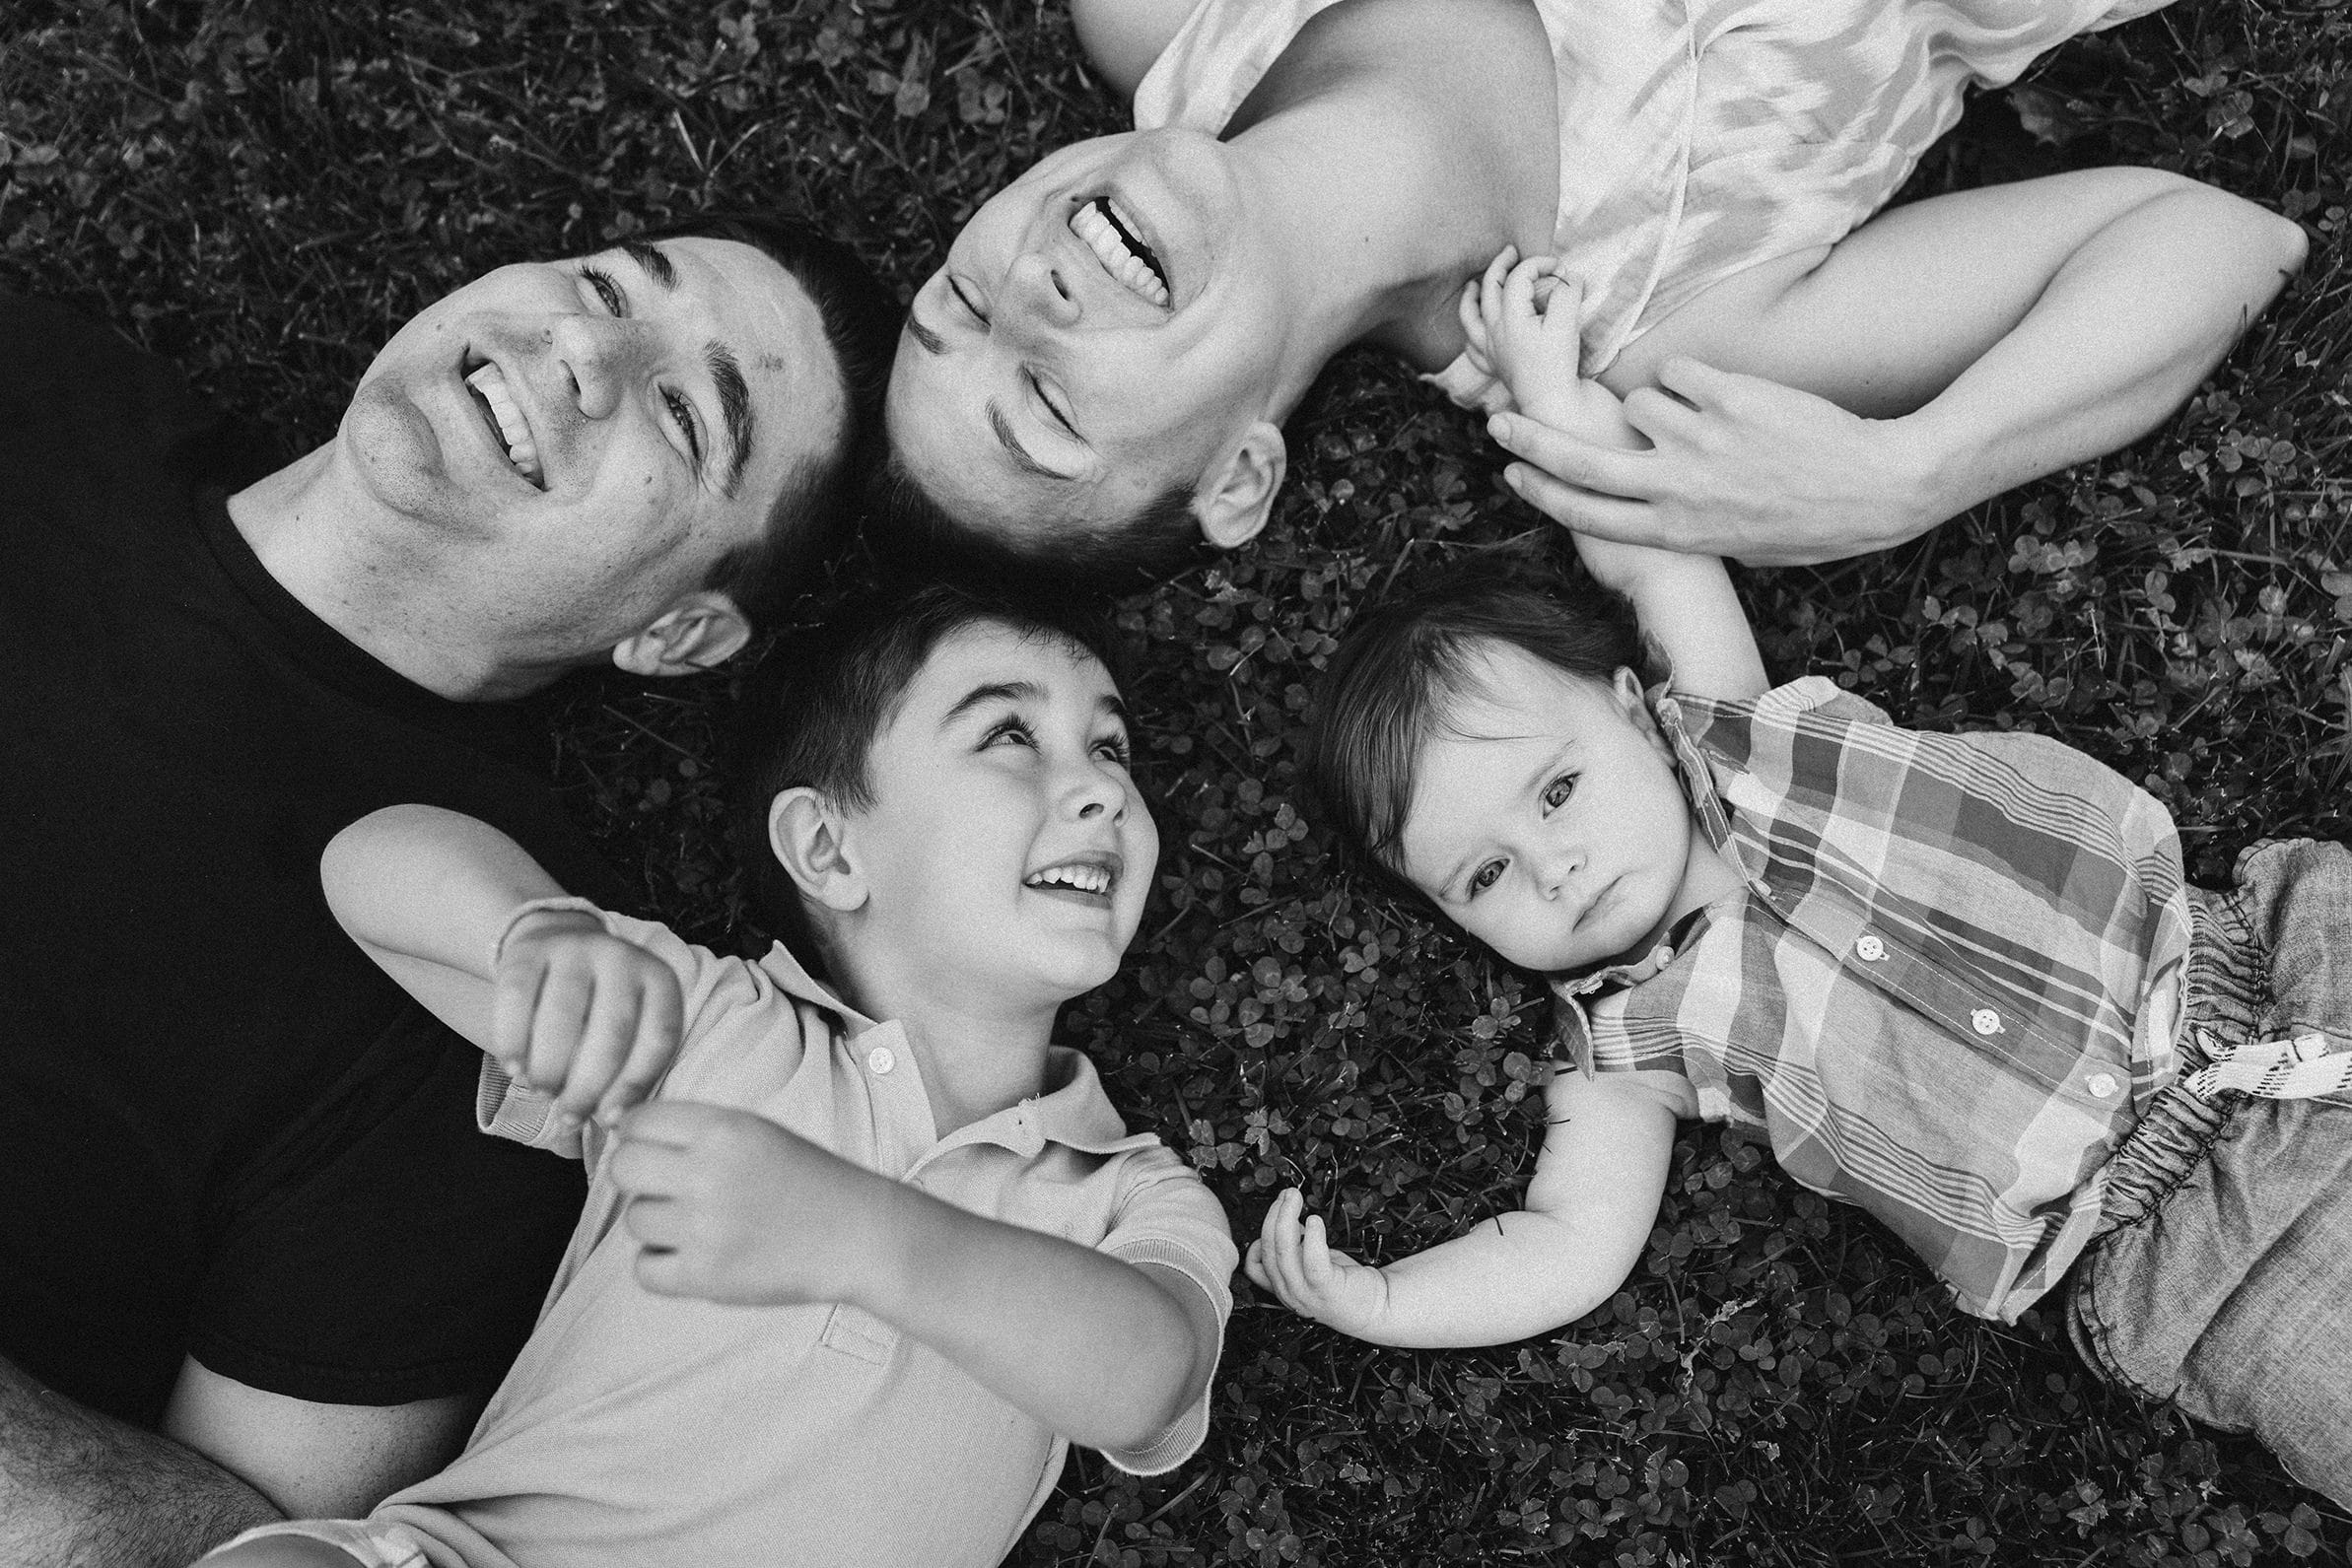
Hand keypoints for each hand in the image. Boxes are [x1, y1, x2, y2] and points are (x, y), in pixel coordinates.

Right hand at [494, 908, 682, 1129]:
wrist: (557, 940)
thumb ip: (627, 1068)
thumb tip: (612, 1122)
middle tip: (569, 1116)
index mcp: (659, 980)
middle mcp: (622, 957)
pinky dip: (513, 1041)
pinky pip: (517, 999)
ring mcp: (575, 948)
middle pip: (612, 1031)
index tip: (610, 1119)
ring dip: (550, 1066)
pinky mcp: (528, 952)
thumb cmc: (599, 1004)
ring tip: (543, 1093)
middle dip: (588, 1085)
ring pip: (563, 1016)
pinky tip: (514, 1069)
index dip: (634, 1085)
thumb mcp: (630, 1025)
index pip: (658, 1037)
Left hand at [607, 1101, 896, 1305]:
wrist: (858, 1234)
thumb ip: (696, 1130)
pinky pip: (643, 1270)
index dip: (638, 1136)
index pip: (638, 1122)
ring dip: (656, 1225)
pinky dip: (661, 1267)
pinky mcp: (707, 1277)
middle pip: (623, 1169)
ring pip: (634, 1220)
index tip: (654, 1151)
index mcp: (724, 1129)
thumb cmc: (806, 1179)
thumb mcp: (757, 1132)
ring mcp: (706, 1227)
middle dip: (638, 1178)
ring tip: (697, 1226)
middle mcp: (709, 1173)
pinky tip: (693, 1257)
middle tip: (666, 1190)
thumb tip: (621, 1131)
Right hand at [1244, 1188, 1389, 1337]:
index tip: (1275, 1214)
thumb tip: (1287, 1218)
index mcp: (1282, 1288)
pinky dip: (1312, 1237)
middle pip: (1268, 1250)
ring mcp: (1306, 1294)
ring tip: (1295, 1198)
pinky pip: (1312, 1261)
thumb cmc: (1344, 1284)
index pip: (1253, 1265)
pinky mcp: (1327, 1290)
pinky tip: (1315, 1220)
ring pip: (1283, 1252)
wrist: (1377, 1308)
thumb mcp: (1310, 1265)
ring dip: (1285, 1218)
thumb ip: (1295, 1247)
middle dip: (1274, 1215)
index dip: (1259, 1237)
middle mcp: (1289, 1294)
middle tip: (1287, 1194)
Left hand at [1474, 249, 1638, 448]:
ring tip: (1472, 285)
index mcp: (1510, 316)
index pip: (1519, 276)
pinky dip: (1471, 334)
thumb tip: (1569, 276)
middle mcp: (1493, 330)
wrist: (1550, 403)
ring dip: (1471, 297)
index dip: (1538, 264)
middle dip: (1499, 265)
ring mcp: (1490, 349)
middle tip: (1510, 252)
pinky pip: (1473, 347)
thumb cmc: (1558, 365)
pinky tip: (1476, 330)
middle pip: (1489, 288)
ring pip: (1470, 317)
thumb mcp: (1567, 323)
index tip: (1559, 267)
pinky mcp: (1495, 366)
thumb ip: (1568, 293)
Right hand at [1486, 357, 1945, 567]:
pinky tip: (1729, 395)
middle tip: (1499, 419)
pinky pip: (1678, 373)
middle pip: (1580, 461)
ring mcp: (1698, 439)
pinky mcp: (1725, 396)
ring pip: (1637, 405)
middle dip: (1531, 439)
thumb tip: (1650, 500)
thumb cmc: (1810, 523)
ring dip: (1657, 404)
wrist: (1876, 486)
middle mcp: (1676, 487)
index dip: (1542, 491)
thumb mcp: (1737, 545)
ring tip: (1707, 417)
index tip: (1514, 472)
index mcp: (1675, 531)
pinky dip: (1694, 379)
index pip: (1586, 514)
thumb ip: (1685, 522)